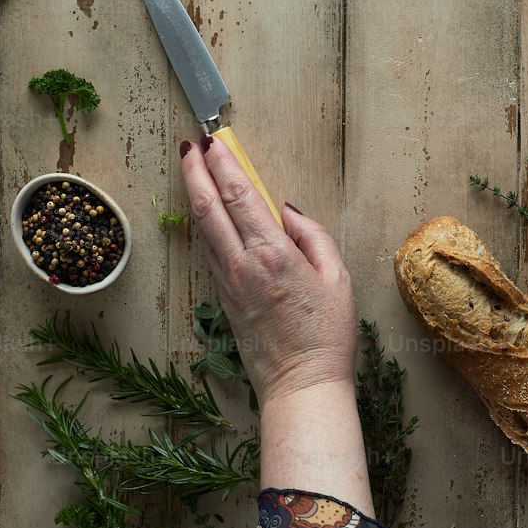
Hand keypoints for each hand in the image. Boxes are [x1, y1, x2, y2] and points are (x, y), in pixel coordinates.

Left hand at [180, 136, 357, 408]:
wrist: (301, 386)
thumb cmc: (326, 335)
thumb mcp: (337, 278)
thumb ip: (312, 236)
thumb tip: (288, 211)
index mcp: (273, 255)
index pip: (239, 197)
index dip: (223, 165)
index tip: (214, 142)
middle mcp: (242, 265)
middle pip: (208, 208)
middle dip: (195, 171)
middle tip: (189, 145)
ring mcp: (228, 283)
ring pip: (202, 229)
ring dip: (194, 194)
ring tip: (192, 168)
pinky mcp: (223, 299)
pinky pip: (210, 252)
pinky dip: (203, 224)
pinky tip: (205, 213)